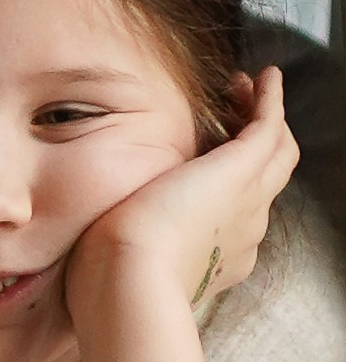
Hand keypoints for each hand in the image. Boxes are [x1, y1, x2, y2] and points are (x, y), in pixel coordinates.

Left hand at [64, 68, 298, 346]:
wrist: (129, 286)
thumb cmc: (110, 286)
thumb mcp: (118, 264)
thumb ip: (115, 252)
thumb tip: (86, 253)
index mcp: (215, 258)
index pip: (233, 215)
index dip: (226, 186)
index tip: (205, 159)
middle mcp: (242, 233)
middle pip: (265, 183)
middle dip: (253, 147)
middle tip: (235, 110)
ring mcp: (247, 202)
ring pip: (275, 155)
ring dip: (264, 118)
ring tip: (247, 88)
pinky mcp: (240, 172)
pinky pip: (270, 127)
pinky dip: (271, 101)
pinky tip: (266, 76)